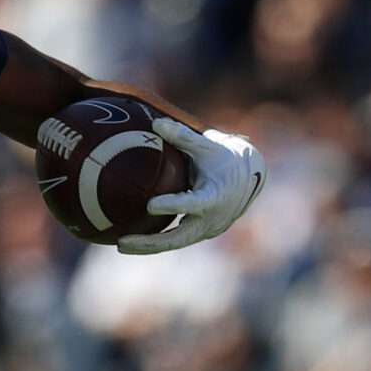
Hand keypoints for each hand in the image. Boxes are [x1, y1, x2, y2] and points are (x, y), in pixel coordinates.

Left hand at [120, 121, 265, 254]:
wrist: (250, 177)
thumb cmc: (225, 157)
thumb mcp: (208, 146)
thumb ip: (183, 137)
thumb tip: (156, 123)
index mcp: (216, 196)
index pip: (192, 204)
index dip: (173, 205)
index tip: (150, 205)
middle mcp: (212, 218)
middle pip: (179, 237)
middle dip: (150, 242)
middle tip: (122, 242)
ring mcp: (207, 229)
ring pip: (175, 243)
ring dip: (148, 246)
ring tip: (120, 245)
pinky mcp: (201, 233)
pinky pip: (177, 240)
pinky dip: (156, 242)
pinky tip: (131, 242)